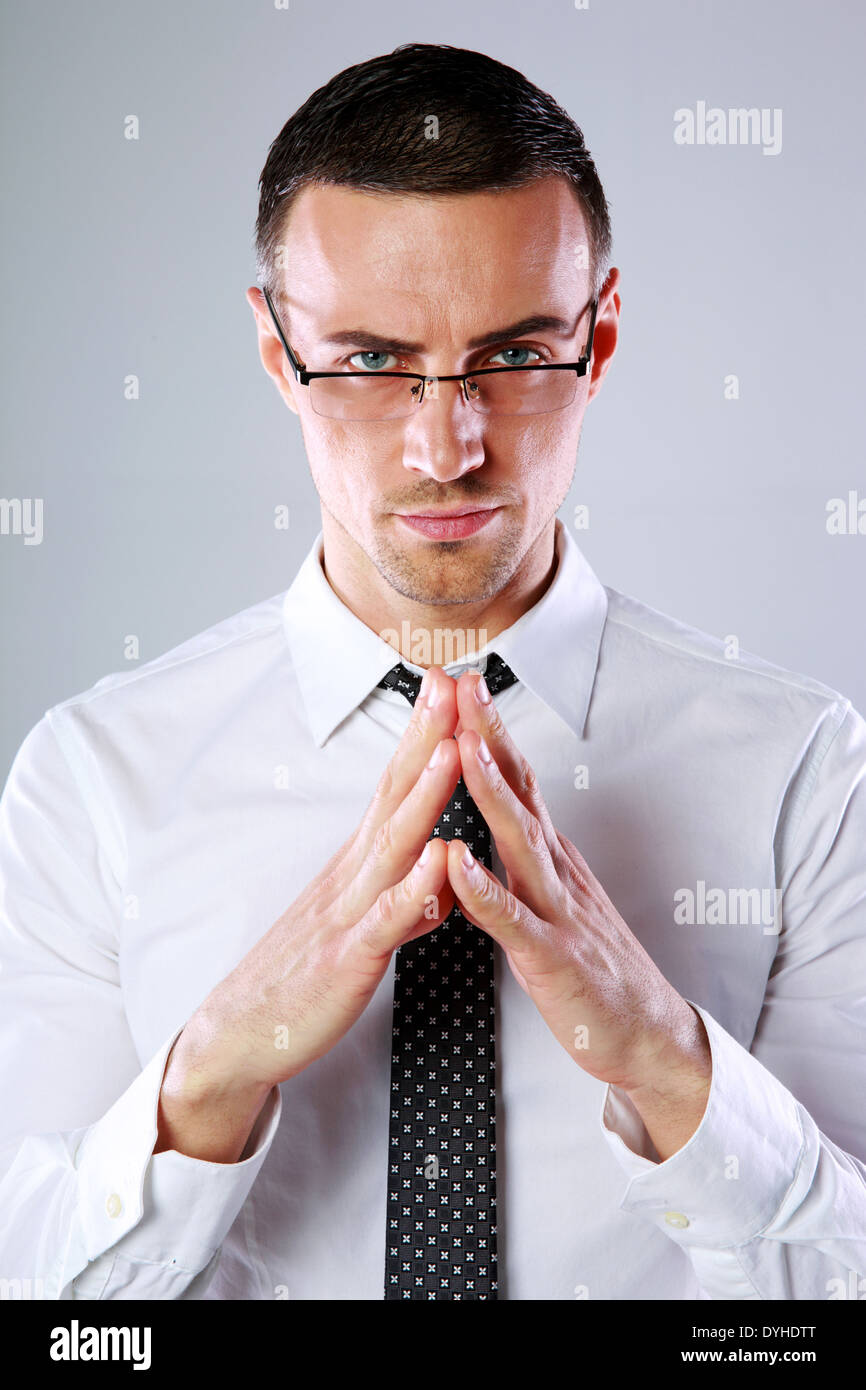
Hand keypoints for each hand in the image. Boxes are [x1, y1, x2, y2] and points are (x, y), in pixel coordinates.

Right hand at [157, 667, 464, 1159]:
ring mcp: (348, 911)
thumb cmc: (304, 973)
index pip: (395, 784)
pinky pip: (386, 919)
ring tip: (452, 749)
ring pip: (393, 844)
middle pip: (394, 793)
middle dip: (426, 736)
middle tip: (451, 684)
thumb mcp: (362, 926)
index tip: (447, 684)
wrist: (241, 1031)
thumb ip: (405, 897)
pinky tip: (439, 860)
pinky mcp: (348, 957)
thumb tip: (441, 880)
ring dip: (425, 794)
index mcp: (359, 863)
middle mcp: (353, 874)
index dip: (424, 734)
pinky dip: (415, 886)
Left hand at [441, 668, 710, 1157]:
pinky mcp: (551, 957)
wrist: (647, 1035)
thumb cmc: (593, 968)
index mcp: (550, 859)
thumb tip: (489, 827)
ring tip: (464, 747)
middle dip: (490, 737)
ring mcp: (557, 911)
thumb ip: (520, 865)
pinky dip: (482, 889)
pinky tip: (457, 860)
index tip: (465, 687)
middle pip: (521, 793)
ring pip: (520, 843)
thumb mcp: (552, 904)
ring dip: (491, 793)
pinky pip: (512, 920)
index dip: (491, 733)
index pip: (519, 782)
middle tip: (465, 686)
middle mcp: (555, 872)